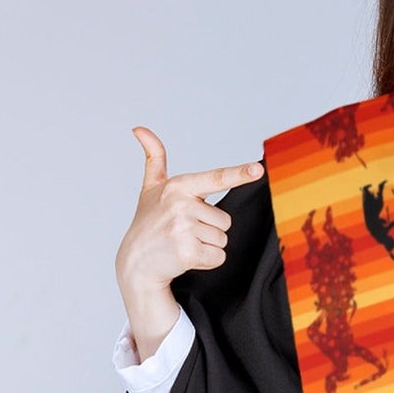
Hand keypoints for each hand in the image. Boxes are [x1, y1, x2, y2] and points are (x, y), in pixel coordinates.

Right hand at [115, 126, 263, 305]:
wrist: (135, 263)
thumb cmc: (148, 224)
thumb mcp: (150, 189)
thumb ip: (154, 159)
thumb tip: (139, 129)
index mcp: (178, 187)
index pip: (215, 179)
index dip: (239, 174)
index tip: (258, 169)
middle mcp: (181, 205)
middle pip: (225, 220)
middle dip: (210, 229)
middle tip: (184, 232)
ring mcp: (184, 228)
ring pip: (222, 239)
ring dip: (207, 246)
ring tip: (183, 243)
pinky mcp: (188, 251)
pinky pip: (218, 257)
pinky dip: (206, 261)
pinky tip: (185, 257)